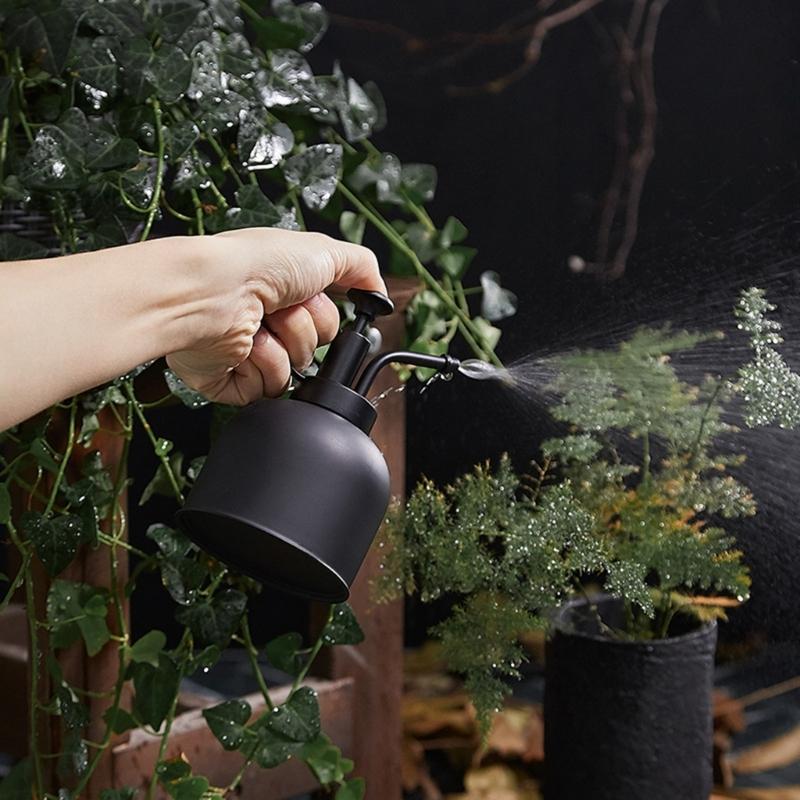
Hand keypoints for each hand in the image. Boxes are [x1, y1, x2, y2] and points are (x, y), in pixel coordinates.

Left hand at [166, 228, 384, 404]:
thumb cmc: (256, 265)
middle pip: (315, 348)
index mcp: (284, 295)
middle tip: (281, 308)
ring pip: (294, 371)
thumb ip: (361, 267)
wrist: (213, 292)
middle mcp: (266, 322)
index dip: (324, 315)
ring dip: (282, 345)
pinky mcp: (230, 380)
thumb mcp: (324, 251)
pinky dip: (262, 367)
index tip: (311, 300)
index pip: (327, 323)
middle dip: (304, 328)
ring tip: (259, 325)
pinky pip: (268, 390)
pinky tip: (246, 345)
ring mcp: (248, 352)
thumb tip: (379, 292)